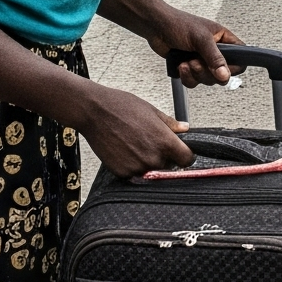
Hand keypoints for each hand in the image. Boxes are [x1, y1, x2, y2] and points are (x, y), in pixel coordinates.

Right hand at [77, 81, 192, 175]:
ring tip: (136, 144)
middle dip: (165, 157)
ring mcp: (137, 167)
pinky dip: (133, 166)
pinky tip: (126, 150)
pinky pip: (135, 174)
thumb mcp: (152, 111)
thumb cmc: (121, 107)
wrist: (94, 111)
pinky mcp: (122, 173)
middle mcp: (153, 158)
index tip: (181, 152)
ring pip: (152, 171)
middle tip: (151, 142)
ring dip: (148, 163)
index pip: (187, 159)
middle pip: (170, 166)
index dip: (185, 155)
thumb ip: (171, 124)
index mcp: (164, 142)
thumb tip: (184, 129)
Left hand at [138, 4, 238, 90]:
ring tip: (186, 62)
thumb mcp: (201, 39)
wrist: (156, 27)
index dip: (233, 67)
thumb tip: (225, 74)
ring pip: (208, 80)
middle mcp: (215, 51)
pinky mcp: (191, 68)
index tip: (221, 69)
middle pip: (223, 74)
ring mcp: (202, 61)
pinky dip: (187, 77)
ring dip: (195, 74)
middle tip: (196, 62)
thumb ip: (215, 58)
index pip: (240, 58)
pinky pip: (194, 82)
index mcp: (223, 39)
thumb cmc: (178, 23)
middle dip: (207, 72)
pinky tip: (180, 66)